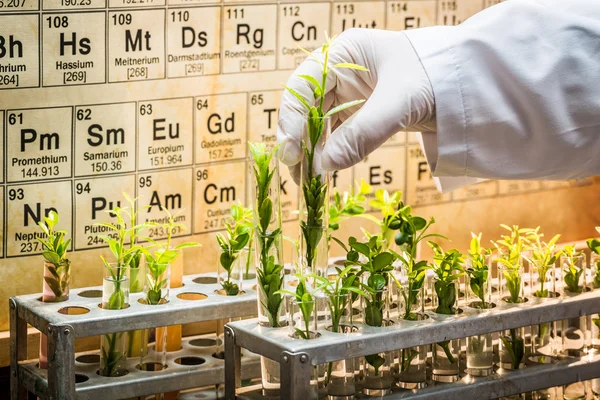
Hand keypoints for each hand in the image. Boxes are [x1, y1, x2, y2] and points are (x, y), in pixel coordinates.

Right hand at [277, 28, 435, 181]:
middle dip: (301, 142)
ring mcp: (350, 93)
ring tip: (310, 182)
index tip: (292, 153)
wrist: (470, 83)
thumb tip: (324, 166)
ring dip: (314, 153)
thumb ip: (362, 133)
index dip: (291, 120)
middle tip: (299, 176)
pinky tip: (327, 173)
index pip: (301, 87)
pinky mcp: (361, 113)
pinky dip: (332, 154)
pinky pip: (338, 135)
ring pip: (319, 125)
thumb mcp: (399, 102)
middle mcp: (340, 72)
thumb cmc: (436, 76)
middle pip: (306, 109)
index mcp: (342, 54)